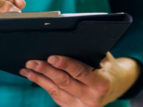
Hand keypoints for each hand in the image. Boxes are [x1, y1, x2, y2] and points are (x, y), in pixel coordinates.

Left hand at [21, 53, 138, 106]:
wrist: (114, 87)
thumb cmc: (107, 67)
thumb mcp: (104, 58)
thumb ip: (89, 54)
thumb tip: (65, 43)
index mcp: (102, 83)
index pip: (81, 73)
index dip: (66, 65)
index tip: (52, 57)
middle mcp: (92, 98)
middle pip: (64, 82)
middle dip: (46, 71)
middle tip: (32, 61)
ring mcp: (80, 106)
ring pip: (55, 90)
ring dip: (39, 78)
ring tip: (27, 67)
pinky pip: (54, 95)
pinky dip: (42, 84)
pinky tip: (33, 75)